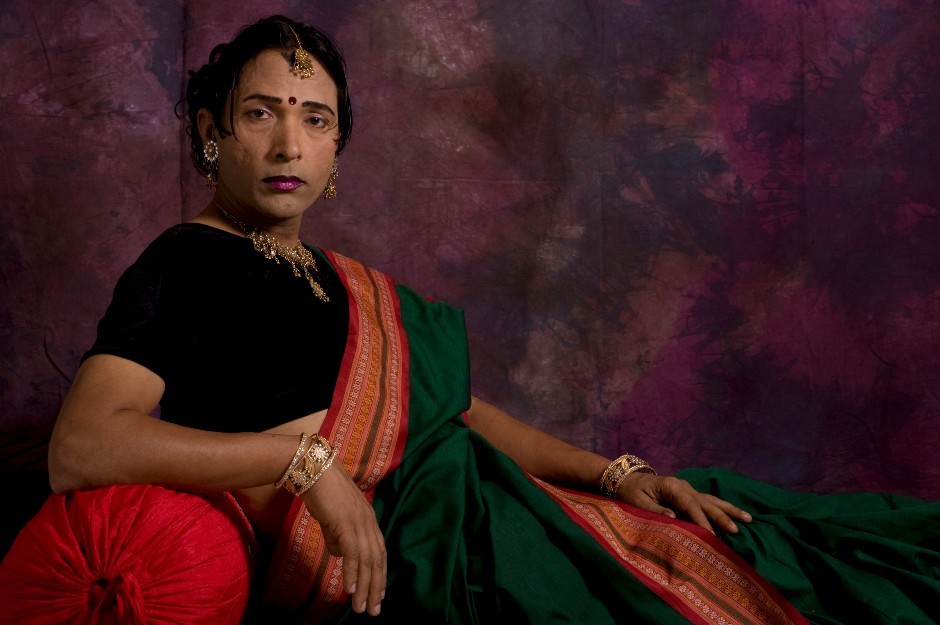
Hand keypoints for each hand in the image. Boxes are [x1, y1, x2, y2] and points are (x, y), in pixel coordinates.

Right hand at [301, 463, 385, 615]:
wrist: (313, 468)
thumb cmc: (321, 490)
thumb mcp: (332, 518)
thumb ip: (337, 536)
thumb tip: (340, 556)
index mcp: (368, 519)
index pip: (379, 552)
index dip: (379, 575)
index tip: (378, 595)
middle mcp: (369, 521)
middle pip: (377, 560)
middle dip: (376, 587)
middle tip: (374, 611)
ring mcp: (359, 521)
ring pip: (367, 560)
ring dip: (365, 587)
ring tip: (361, 608)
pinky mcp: (346, 522)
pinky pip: (353, 552)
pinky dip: (353, 572)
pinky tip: (351, 589)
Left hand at [616, 472, 751, 534]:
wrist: (626, 479)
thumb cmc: (630, 492)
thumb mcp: (637, 502)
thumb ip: (655, 510)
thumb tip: (674, 519)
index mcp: (670, 486)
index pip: (690, 504)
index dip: (701, 520)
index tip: (711, 534)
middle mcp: (682, 485)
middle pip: (705, 502)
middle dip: (721, 516)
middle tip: (736, 529)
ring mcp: (687, 488)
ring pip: (711, 500)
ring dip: (729, 510)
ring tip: (748, 519)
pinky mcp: (687, 493)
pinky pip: (707, 501)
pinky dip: (721, 507)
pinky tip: (735, 514)